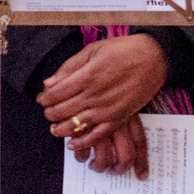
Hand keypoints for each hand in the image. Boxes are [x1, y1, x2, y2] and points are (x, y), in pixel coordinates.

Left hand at [37, 35, 166, 177]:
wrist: (152, 58)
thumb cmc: (123, 50)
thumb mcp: (93, 50)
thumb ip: (70, 67)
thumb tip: (50, 82)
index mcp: (87, 76)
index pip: (57, 93)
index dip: (45, 98)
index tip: (41, 99)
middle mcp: (95, 95)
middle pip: (63, 109)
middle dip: (50, 113)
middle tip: (46, 112)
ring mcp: (107, 109)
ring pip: (77, 124)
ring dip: (61, 129)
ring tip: (54, 128)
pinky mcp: (118, 118)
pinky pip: (97, 135)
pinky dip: (83, 141)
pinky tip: (72, 142)